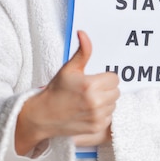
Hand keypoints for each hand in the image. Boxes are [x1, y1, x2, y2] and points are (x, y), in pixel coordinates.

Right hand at [15, 31, 119, 153]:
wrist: (43, 115)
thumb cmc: (56, 90)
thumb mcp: (69, 68)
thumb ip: (82, 51)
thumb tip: (83, 33)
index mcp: (90, 85)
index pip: (114, 78)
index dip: (104, 78)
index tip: (93, 80)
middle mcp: (96, 102)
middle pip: (116, 91)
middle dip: (106, 89)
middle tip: (90, 91)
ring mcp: (97, 116)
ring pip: (114, 104)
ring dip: (105, 102)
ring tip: (88, 101)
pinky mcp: (97, 127)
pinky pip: (109, 117)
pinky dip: (102, 114)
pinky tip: (88, 111)